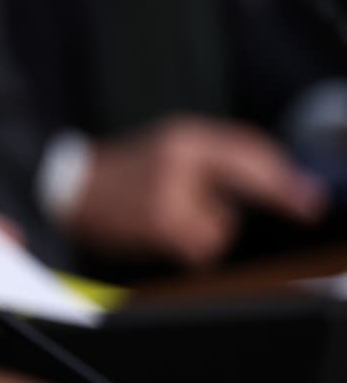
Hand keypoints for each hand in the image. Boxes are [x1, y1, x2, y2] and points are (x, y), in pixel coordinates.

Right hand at [76, 117, 328, 266]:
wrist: (72, 189)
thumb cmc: (129, 170)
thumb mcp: (172, 146)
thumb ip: (222, 156)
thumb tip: (283, 179)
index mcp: (184, 137)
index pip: (248, 149)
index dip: (284, 171)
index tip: (311, 192)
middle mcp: (179, 161)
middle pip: (250, 177)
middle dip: (283, 193)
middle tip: (309, 206)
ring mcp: (169, 195)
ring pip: (223, 223)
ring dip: (213, 226)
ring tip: (174, 213)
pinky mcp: (160, 226)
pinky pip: (200, 246)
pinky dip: (192, 244)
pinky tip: (163, 230)